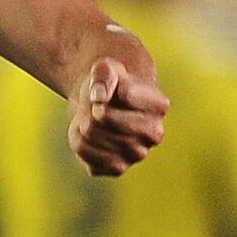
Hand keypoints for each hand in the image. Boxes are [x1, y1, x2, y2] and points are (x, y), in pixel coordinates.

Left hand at [67, 57, 167, 175]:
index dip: (103, 87)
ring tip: (92, 118)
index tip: (106, 88)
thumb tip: (100, 97)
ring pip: (90, 135)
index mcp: (160, 105)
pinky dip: (77, 139)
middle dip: (90, 107)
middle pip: (103, 118)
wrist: (102, 104)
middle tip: (95, 105)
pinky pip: (83, 151)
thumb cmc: (109, 84)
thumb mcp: (106, 68)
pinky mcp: (117, 168)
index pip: (124, 94)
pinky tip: (89, 135)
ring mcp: (138, 154)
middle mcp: (154, 134)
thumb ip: (105, 74)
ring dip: (82, 122)